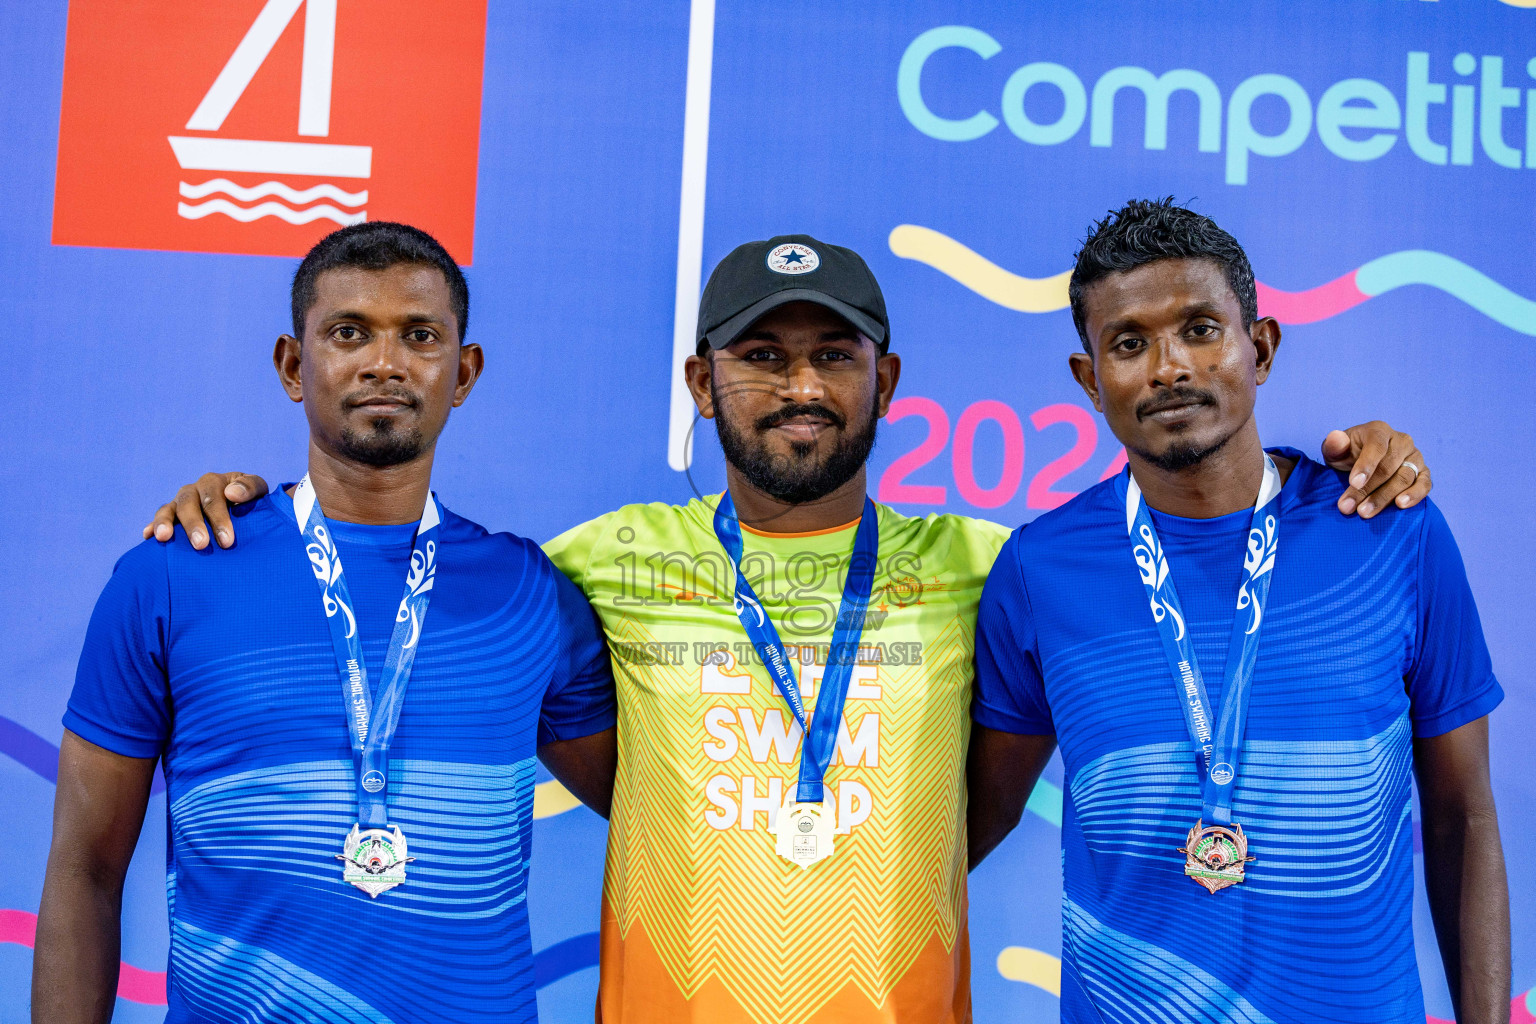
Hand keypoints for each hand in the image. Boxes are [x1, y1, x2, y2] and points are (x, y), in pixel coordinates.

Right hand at [142, 472, 269, 548]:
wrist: (243, 509)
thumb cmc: (251, 501)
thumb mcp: (257, 490)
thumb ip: (250, 487)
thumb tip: (232, 493)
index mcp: (214, 482)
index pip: (214, 497)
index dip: (219, 518)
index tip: (227, 541)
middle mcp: (193, 490)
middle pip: (188, 504)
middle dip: (194, 525)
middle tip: (201, 545)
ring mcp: (179, 503)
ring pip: (168, 509)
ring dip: (165, 523)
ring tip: (164, 538)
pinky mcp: (170, 516)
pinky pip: (157, 519)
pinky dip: (152, 526)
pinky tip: (148, 537)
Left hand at [1322, 423, 1430, 518]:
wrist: (1360, 462)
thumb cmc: (1347, 455)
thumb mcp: (1335, 450)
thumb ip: (1334, 445)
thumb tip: (1335, 438)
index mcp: (1379, 431)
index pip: (1376, 446)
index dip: (1366, 465)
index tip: (1354, 483)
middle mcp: (1401, 441)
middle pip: (1388, 467)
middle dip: (1368, 489)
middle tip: (1349, 507)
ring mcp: (1415, 457)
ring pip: (1405, 477)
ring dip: (1384, 497)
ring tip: (1365, 512)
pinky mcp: (1423, 472)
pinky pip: (1425, 483)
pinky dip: (1415, 494)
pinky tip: (1401, 505)